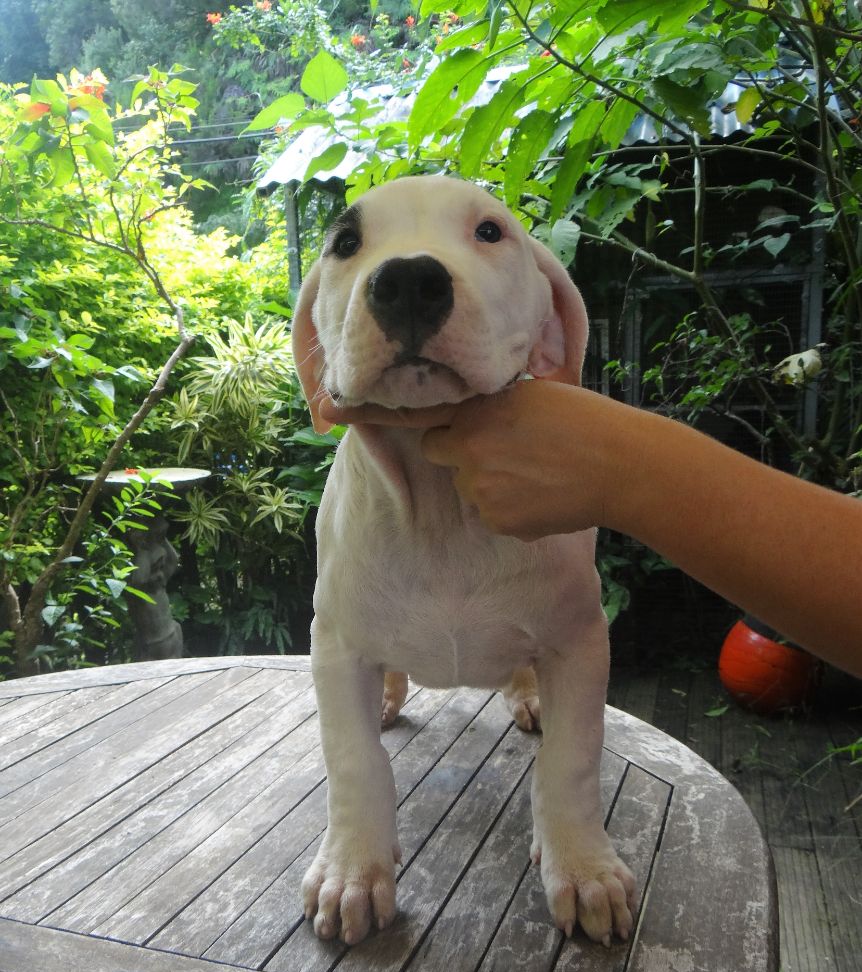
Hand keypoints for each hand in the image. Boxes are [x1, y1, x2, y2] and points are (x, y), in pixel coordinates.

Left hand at [321, 380, 629, 540]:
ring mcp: (479, 487)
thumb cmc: (584, 422)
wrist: (618, 465)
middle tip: (508, 449)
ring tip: (537, 473)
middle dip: (463, 453)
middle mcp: (468, 447)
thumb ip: (491, 407)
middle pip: (441, 453)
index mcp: (475, 410)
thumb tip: (472, 419)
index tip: (327, 409)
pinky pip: (492, 515)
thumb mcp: (531, 397)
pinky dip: (510, 509)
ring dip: (492, 483)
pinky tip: (541, 497)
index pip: (410, 412)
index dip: (365, 411)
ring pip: (469, 488)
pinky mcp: (496, 519)